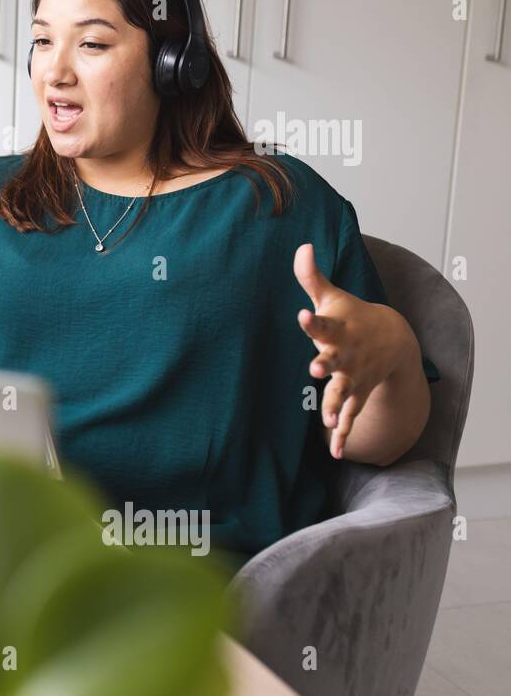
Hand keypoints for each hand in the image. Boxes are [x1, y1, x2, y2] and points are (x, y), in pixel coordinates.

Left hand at [293, 242, 415, 459]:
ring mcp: (354, 376)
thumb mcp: (332, 297)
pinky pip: (350, 416)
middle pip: (333, 361)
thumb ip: (311, 277)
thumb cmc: (352, 316)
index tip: (302, 315)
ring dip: (336, 405)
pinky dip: (344, 433)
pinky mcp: (357, 394)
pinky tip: (336, 450)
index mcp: (336, 329)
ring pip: (343, 392)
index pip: (322, 323)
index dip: (312, 320)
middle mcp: (346, 355)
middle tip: (314, 370)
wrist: (394, 339)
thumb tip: (301, 246)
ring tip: (328, 420)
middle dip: (324, 365)